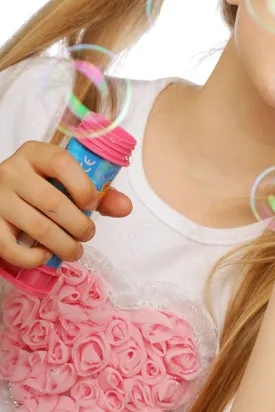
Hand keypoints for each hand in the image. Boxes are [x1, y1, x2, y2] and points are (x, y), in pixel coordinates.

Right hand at [0, 141, 131, 267]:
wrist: (0, 194)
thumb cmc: (43, 186)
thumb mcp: (68, 181)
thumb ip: (99, 193)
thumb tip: (125, 208)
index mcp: (36, 154)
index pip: (61, 162)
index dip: (83, 186)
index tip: (93, 203)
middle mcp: (12, 171)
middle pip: (53, 202)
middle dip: (79, 225)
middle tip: (88, 234)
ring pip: (37, 227)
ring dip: (64, 245)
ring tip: (75, 251)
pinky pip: (10, 247)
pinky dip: (32, 257)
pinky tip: (45, 256)